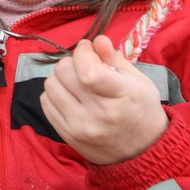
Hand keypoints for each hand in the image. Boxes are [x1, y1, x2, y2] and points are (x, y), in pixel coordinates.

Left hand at [40, 35, 168, 164]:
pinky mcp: (68, 135)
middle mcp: (99, 113)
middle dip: (71, 62)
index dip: (82, 53)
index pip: (87, 70)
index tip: (87, 49)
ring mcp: (81, 126)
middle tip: (82, 66)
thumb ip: (115, 58)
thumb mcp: (138, 81)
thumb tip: (97, 39)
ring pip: (50, 86)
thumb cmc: (141, 109)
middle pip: (64, 73)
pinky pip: (46, 103)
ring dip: (60, 78)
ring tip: (75, 82)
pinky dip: (54, 94)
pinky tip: (69, 96)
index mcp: (122, 96)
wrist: (143, 150)